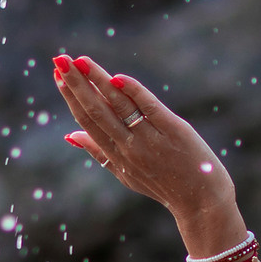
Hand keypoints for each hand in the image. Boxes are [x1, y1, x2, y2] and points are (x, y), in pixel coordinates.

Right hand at [52, 54, 237, 227]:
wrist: (202, 202)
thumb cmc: (162, 185)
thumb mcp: (126, 175)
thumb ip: (99, 153)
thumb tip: (70, 135)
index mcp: (116, 156)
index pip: (87, 121)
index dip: (71, 97)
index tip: (58, 74)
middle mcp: (129, 147)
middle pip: (97, 111)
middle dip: (76, 84)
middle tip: (60, 60)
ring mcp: (151, 139)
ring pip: (119, 105)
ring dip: (98, 80)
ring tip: (81, 60)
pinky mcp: (174, 130)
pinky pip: (150, 108)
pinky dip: (134, 92)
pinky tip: (118, 78)